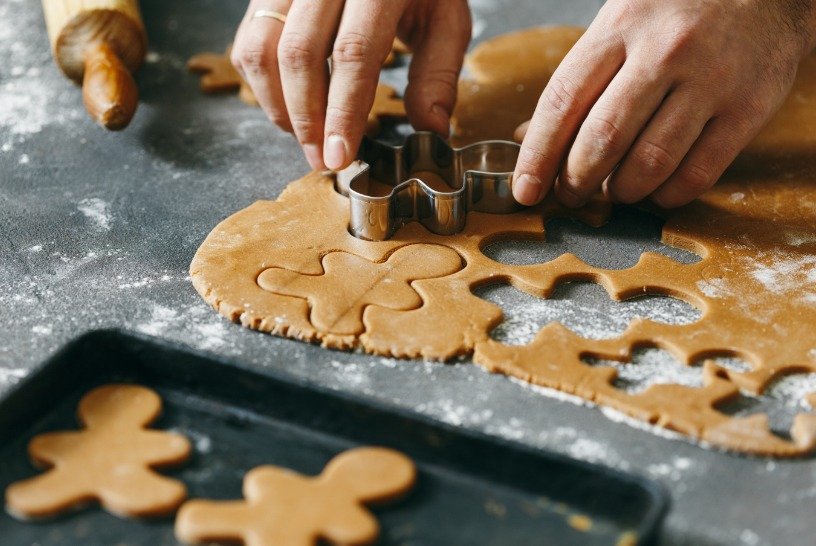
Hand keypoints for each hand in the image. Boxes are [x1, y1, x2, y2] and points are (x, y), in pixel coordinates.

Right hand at [231, 0, 470, 170]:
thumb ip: (438, 73)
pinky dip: (262, 85)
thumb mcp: (445, 17)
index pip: (353, 51)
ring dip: (278, 105)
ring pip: (262, 48)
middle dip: (307, 119)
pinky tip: (290, 105)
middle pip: (299, 54)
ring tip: (305, 136)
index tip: (340, 155)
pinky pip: (247, 41)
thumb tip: (432, 129)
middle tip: (321, 159)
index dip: (343, 110)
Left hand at [512, 0, 815, 207]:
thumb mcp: (620, 26)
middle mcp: (664, 53)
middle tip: (570, 195)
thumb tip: (528, 139)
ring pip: (649, 164)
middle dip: (576, 182)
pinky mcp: (748, 108)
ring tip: (613, 192)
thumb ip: (578, 81)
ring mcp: (711, 80)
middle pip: (603, 140)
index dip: (538, 156)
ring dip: (621, 193)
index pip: (562, 103)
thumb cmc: (679, 12)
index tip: (525, 191)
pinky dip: (667, 196)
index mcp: (621, 28)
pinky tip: (656, 192)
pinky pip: (697, 173)